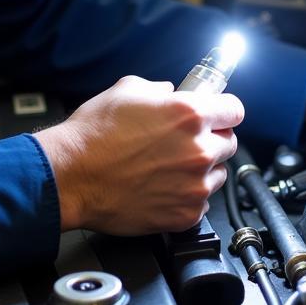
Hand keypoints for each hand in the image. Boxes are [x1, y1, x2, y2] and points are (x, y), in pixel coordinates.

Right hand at [34, 76, 243, 233]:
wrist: (70, 178)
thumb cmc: (93, 136)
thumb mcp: (128, 90)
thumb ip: (161, 89)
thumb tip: (171, 92)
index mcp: (189, 114)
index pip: (235, 109)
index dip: (224, 111)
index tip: (219, 115)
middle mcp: (198, 150)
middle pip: (229, 142)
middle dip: (211, 139)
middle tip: (185, 142)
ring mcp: (194, 186)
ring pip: (218, 174)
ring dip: (201, 170)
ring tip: (170, 168)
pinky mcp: (184, 215)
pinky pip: (201, 203)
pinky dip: (186, 196)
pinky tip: (163, 187)